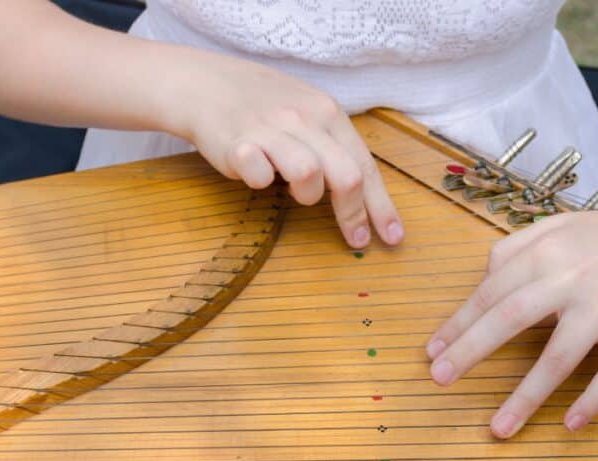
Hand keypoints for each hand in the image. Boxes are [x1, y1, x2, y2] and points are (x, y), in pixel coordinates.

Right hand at [168, 49, 402, 248]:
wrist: (205, 84)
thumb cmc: (262, 106)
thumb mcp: (307, 113)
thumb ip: (333, 147)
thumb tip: (362, 194)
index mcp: (327, 113)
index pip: (366, 165)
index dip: (380, 206)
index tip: (392, 237)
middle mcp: (304, 119)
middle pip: (346, 175)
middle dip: (354, 214)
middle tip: (355, 239)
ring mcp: (271, 130)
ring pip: (308, 175)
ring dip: (306, 194)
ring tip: (291, 190)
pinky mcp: (238, 144)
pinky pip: (260, 177)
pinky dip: (261, 182)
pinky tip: (254, 172)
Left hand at [425, 203, 597, 438]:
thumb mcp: (558, 226)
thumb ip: (515, 249)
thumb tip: (484, 282)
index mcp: (546, 251)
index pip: (490, 291)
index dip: (459, 323)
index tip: (432, 351)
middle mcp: (571, 277)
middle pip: (510, 318)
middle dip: (470, 351)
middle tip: (439, 379)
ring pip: (558, 357)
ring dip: (525, 397)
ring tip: (498, 428)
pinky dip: (592, 399)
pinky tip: (569, 423)